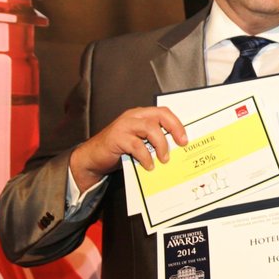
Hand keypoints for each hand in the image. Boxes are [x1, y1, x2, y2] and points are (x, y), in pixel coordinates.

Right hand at [69, 106, 185, 191]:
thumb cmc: (119, 150)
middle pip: (159, 116)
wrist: (93, 158)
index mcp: (141, 115)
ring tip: (164, 159)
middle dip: (174, 129)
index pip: (163, 112)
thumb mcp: (140, 143)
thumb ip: (154, 141)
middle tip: (181, 144)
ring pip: (149, 128)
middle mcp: (133, 117)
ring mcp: (124, 125)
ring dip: (161, 144)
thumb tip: (176, 151)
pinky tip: (149, 166)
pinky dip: (145, 157)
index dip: (177, 124)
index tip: (185, 139)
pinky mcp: (116, 137)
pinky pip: (136, 145)